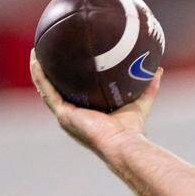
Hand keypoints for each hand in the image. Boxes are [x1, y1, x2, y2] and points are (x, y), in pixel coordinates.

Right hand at [30, 49, 161, 154]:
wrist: (123, 143)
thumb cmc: (132, 129)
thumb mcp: (141, 102)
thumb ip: (149, 87)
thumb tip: (158, 69)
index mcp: (88, 113)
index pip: (76, 93)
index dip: (71, 80)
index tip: (70, 63)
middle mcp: (74, 114)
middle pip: (58, 90)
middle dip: (52, 73)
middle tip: (49, 53)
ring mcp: (65, 115)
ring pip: (47, 89)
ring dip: (39, 71)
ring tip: (36, 52)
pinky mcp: (62, 114)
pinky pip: (47, 90)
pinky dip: (40, 75)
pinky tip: (36, 59)